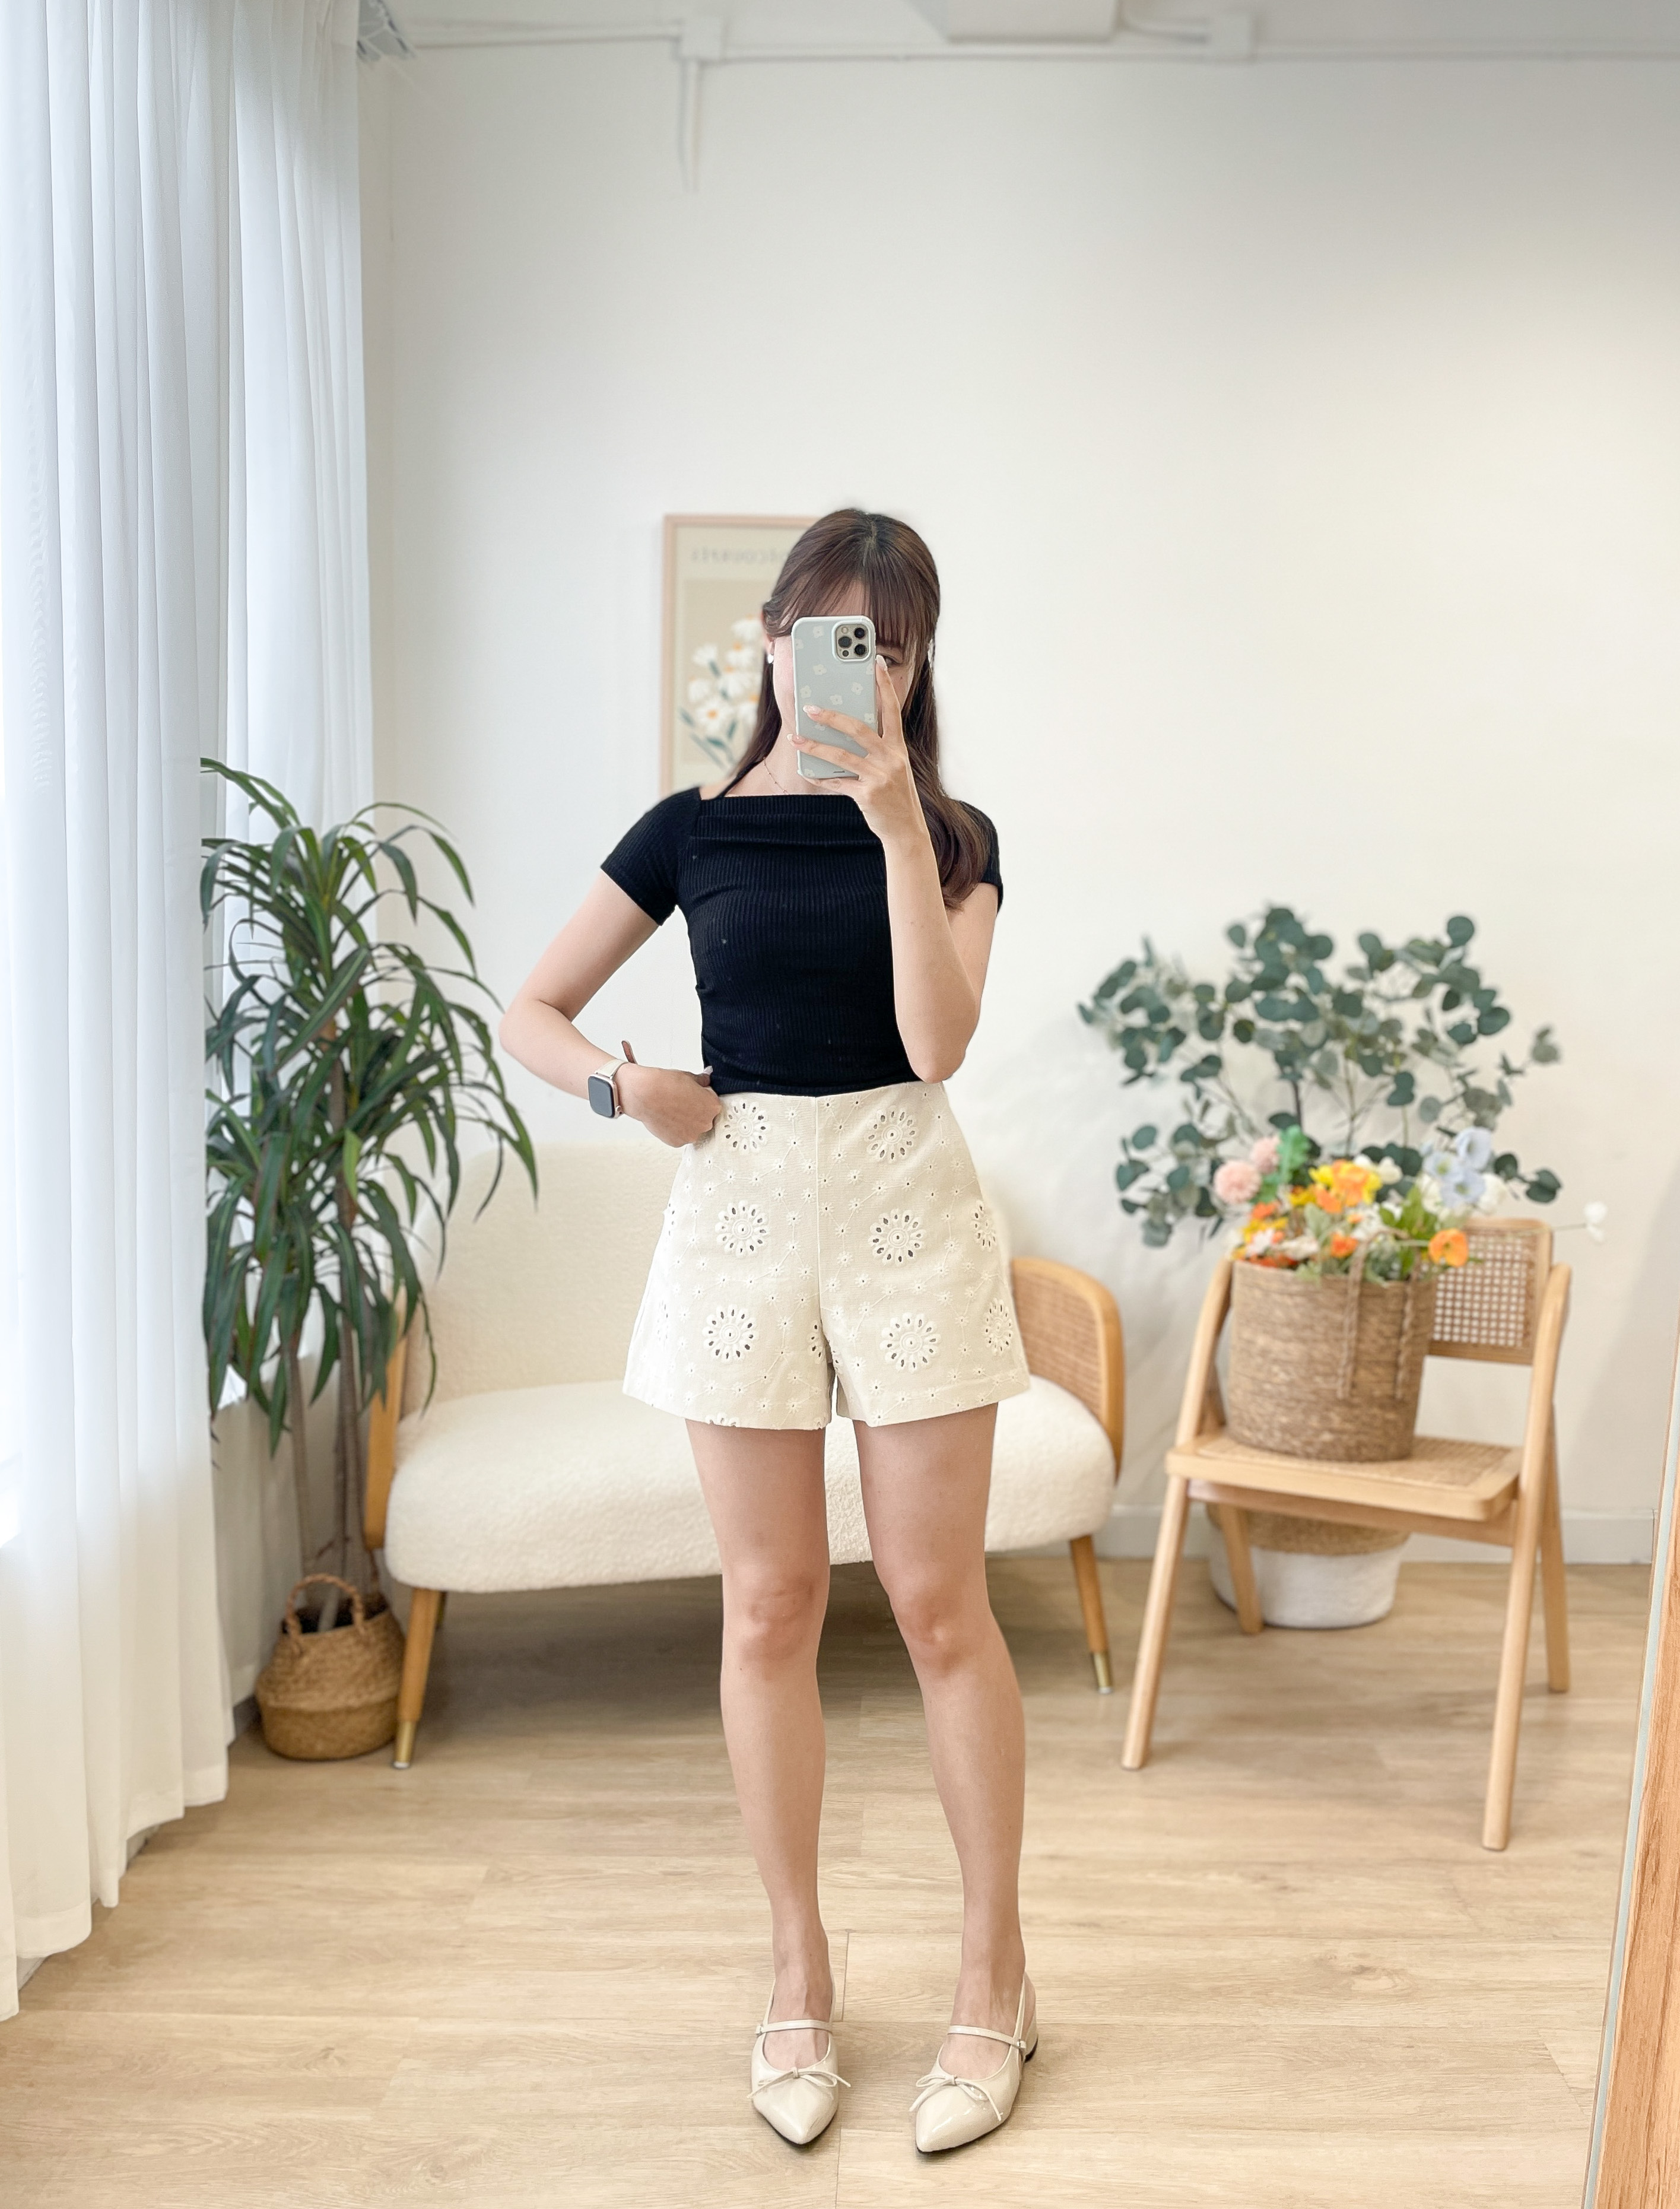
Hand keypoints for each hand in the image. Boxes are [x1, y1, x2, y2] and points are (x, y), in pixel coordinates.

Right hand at [617, 1062, 720, 1146]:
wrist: (644, 1094)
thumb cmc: (664, 1085)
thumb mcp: (688, 1076)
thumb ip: (701, 1081)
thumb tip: (705, 1079)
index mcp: (713, 1106)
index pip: (713, 1103)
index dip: (702, 1097)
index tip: (692, 1095)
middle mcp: (705, 1123)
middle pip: (704, 1118)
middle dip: (695, 1111)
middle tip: (681, 1102)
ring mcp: (691, 1135)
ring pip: (692, 1129)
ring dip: (685, 1122)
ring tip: (672, 1110)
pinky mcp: (677, 1142)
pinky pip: (679, 1136)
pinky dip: (674, 1129)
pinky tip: (666, 1118)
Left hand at [791, 658, 926, 849]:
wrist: (907, 831)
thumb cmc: (896, 796)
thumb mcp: (893, 768)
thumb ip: (876, 750)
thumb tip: (845, 733)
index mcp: (898, 748)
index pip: (892, 709)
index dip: (884, 685)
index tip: (875, 662)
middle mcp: (891, 758)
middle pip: (858, 728)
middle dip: (831, 716)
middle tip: (809, 707)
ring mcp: (879, 777)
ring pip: (841, 755)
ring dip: (814, 745)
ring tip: (795, 737)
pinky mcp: (867, 795)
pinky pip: (837, 782)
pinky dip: (819, 777)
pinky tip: (806, 771)